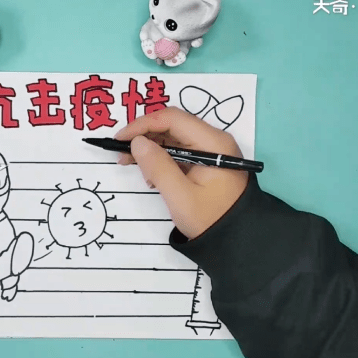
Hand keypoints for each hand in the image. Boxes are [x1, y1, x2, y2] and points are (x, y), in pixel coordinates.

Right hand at [114, 107, 247, 239]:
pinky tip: (152, 176)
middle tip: (122, 153)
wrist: (236, 239)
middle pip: (172, 124)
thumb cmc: (210, 219)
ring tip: (132, 166)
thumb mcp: (181, 197)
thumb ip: (158, 167)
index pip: (172, 119)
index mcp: (213, 143)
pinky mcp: (206, 160)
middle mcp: (213, 140)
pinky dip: (160, 158)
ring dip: (150, 147)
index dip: (142, 125)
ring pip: (173, 136)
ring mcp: (210, 150)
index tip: (120, 139)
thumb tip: (137, 142)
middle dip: (144, 136)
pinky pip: (179, 150)